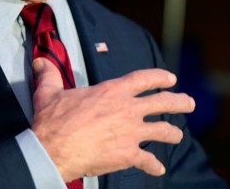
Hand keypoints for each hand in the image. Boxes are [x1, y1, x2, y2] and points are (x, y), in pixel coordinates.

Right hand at [30, 58, 194, 181]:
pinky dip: (154, 165)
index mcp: (112, 91)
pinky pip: (148, 161)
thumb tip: (40, 62)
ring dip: (173, 133)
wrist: (54, 149)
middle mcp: (127, 109)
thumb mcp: (49, 92)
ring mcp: (131, 132)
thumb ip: (49, 75)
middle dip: (180, 101)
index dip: (160, 77)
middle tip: (189, 103)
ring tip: (177, 135)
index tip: (171, 78)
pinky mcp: (129, 154)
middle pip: (163, 102)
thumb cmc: (53, 120)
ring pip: (163, 131)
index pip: (144, 79)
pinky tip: (158, 168)